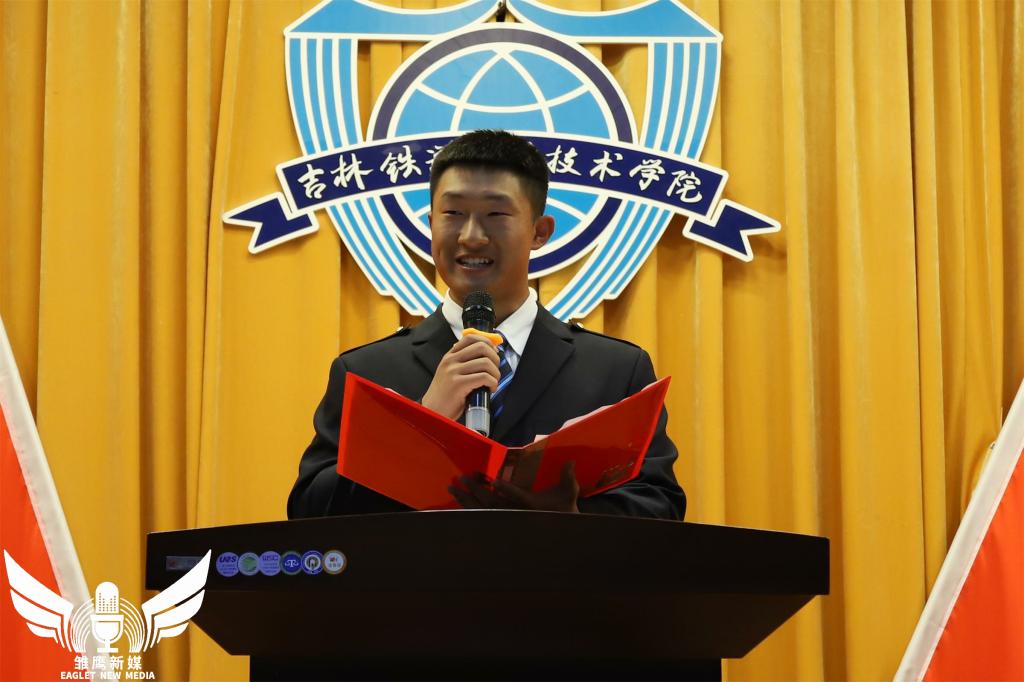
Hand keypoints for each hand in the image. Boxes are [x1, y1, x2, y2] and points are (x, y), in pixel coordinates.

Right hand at [421, 334, 500, 420]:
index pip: (471, 338)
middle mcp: (451, 361)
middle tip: (495, 370)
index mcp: (449, 356)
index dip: (487, 342)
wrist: (432, 411)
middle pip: (481, 347)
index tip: (494, 353)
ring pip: (485, 363)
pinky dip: (493, 383)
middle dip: (495, 358)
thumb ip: (462, 363)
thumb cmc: (445, 395)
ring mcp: (454, 371)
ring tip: (493, 382)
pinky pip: (484, 377)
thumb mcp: (450, 373)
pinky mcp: (459, 384)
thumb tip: (485, 355)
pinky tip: (490, 389)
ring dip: (495, 373)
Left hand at [448, 462, 580, 512]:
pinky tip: (455, 501)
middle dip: (476, 490)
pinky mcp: (501, 522)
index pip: (518, 497)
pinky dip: (467, 509)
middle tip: (462, 477)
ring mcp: (507, 519)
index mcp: (531, 506)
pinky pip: (480, 516)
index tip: (495, 481)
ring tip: (452, 487)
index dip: (507, 489)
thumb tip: (570, 461)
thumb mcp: (568, 491)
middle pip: (493, 504)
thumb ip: (567, 476)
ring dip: (466, 499)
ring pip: (483, 511)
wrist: (559, 531)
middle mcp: (516, 514)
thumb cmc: (562, 508)